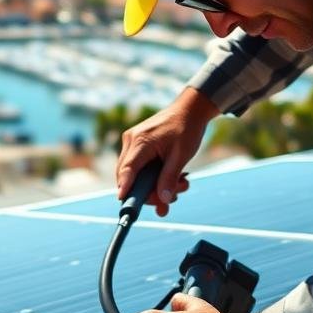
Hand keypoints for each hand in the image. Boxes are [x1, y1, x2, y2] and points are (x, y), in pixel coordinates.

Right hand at [117, 88, 218, 216]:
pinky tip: (172, 181)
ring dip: (154, 187)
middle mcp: (131, 141)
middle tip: (169, 201)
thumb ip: (170, 178)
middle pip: (129, 176)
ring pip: (135, 174)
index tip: (122, 200)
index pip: (127, 169)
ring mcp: (133, 143)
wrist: (190, 110)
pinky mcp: (138, 146)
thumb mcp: (181, 156)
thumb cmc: (186, 128)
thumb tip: (163, 199)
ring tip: (179, 187)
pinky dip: (153, 178)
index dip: (125, 187)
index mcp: (141, 141)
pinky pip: (140, 168)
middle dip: (149, 192)